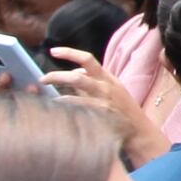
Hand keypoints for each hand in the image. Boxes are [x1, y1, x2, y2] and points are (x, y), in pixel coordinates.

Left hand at [48, 50, 165, 166]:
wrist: (139, 129)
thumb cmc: (123, 107)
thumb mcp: (112, 87)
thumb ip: (92, 78)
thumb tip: (74, 70)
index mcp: (107, 77)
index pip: (87, 59)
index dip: (69, 53)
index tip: (53, 51)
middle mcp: (104, 88)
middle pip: (76, 77)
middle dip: (56, 77)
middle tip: (42, 79)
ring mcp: (102, 104)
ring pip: (73, 97)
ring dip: (57, 99)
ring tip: (48, 101)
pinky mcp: (99, 118)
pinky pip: (76, 113)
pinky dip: (65, 111)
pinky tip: (58, 114)